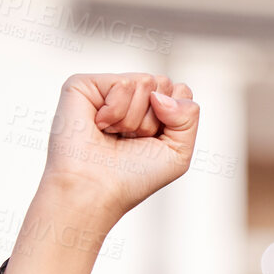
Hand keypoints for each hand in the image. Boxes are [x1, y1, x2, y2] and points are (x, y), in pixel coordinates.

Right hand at [39, 72, 199, 229]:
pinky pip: (123, 83)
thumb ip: (188, 115)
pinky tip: (100, 126)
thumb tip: (160, 94)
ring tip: (114, 135)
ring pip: (146, 82)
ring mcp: (107, 88)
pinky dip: (116, 111)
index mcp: (151, 111)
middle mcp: (130, 97)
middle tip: (131, 139)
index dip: (174, 119)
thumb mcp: (179, 152)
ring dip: (134, 119)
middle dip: (154, 119)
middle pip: (165, 84)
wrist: (96, 191)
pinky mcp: (84, 84)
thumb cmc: (131, 178)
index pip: (181, 92)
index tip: (152, 142)